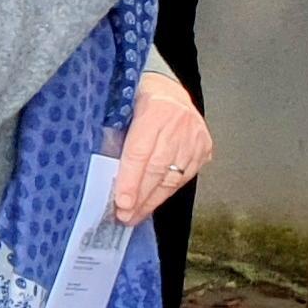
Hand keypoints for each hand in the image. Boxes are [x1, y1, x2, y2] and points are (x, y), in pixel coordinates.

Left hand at [112, 69, 211, 225]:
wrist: (169, 90)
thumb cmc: (136, 99)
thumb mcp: (120, 107)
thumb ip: (113, 134)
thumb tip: (102, 172)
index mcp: (154, 110)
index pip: (140, 152)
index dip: (130, 180)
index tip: (122, 202)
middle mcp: (179, 124)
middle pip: (157, 169)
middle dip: (140, 197)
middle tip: (125, 216)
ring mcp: (195, 137)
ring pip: (173, 176)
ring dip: (153, 200)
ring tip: (136, 215)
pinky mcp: (204, 147)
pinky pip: (186, 176)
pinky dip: (167, 191)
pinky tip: (153, 202)